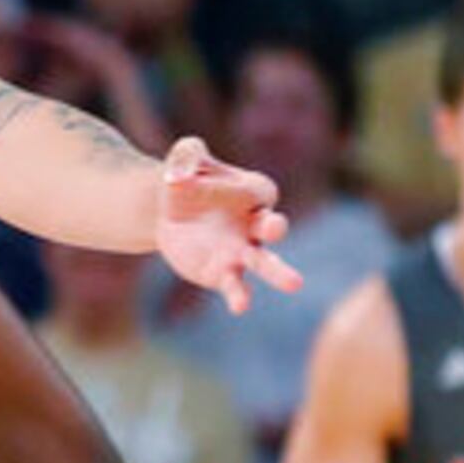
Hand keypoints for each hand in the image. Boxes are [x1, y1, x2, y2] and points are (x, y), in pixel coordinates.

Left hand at [154, 135, 301, 313]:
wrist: (168, 209)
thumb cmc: (187, 176)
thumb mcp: (184, 156)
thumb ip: (185, 156)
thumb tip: (177, 176)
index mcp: (255, 191)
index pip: (258, 191)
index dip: (230, 188)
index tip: (194, 180)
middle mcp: (256, 223)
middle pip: (274, 227)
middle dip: (275, 227)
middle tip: (275, 228)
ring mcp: (242, 251)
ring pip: (265, 263)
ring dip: (279, 272)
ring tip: (295, 283)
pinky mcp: (222, 273)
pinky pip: (235, 285)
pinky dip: (239, 295)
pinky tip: (240, 307)